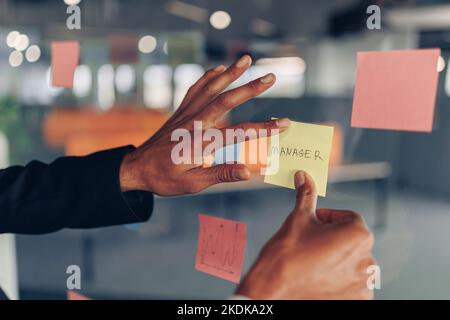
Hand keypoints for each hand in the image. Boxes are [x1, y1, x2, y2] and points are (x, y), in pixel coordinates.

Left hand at [120, 55, 289, 195]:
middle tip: (271, 76)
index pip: (239, 133)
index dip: (264, 129)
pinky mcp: (181, 111)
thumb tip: (249, 171)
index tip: (285, 123)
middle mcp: (195, 122)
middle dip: (251, 88)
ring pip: (211, 88)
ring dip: (229, 72)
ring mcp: (187, 113)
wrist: (137, 168)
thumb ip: (221, 174)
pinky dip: (207, 77)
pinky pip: (195, 89)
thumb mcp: (193, 183)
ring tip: (246, 59)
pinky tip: (217, 69)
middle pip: (227, 100)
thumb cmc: (165, 178)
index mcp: (202, 142)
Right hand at [236, 171, 375, 299]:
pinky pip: (353, 282)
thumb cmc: (285, 255)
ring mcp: (363, 283)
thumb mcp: (297, 219)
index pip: (350, 217)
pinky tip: (319, 277)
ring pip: (352, 261)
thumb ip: (306, 195)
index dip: (329, 218)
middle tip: (310, 243)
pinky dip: (340, 279)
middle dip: (333, 238)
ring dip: (338, 258)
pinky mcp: (357, 299)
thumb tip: (303, 175)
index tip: (313, 224)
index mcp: (358, 235)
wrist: (272, 291)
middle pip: (352, 240)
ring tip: (313, 262)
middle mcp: (368, 259)